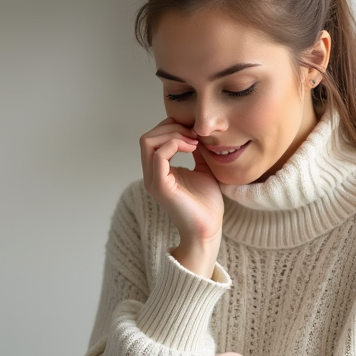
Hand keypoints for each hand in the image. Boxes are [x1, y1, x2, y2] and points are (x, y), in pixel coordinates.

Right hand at [139, 118, 224, 276]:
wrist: (208, 228)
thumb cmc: (206, 203)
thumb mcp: (203, 168)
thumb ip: (196, 151)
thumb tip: (196, 132)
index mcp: (158, 171)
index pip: (152, 138)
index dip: (171, 127)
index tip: (193, 131)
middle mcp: (151, 174)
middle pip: (147, 137)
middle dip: (171, 127)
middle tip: (193, 133)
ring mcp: (153, 180)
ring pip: (148, 142)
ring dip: (173, 134)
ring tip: (193, 141)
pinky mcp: (160, 186)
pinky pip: (159, 155)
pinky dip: (175, 144)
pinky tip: (192, 148)